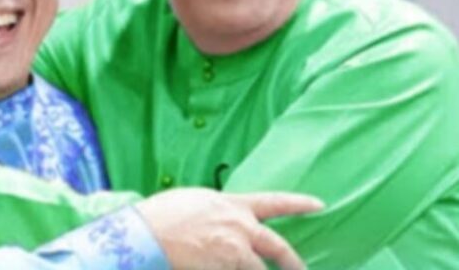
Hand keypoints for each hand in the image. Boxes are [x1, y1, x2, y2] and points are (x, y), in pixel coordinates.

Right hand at [135, 188, 322, 269]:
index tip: (319, 204)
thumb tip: (225, 220)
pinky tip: (217, 268)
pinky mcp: (224, 269)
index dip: (299, 203)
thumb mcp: (195, 201)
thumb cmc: (162, 215)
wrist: (146, 234)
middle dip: (293, 262)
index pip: (274, 202)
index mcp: (233, 204)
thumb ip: (218, 210)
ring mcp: (234, 251)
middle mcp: (240, 227)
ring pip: (258, 268)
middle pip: (278, 246)